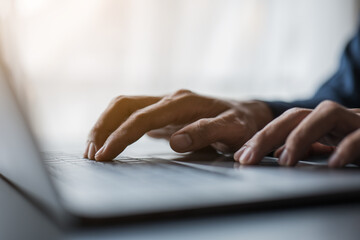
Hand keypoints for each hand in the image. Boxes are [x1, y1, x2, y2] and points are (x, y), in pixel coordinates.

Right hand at [84, 89, 272, 160]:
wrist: (246, 113)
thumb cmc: (242, 124)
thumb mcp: (234, 130)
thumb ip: (207, 132)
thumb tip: (176, 141)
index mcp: (183, 102)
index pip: (142, 117)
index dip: (120, 136)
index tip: (104, 155)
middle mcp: (170, 98)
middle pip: (125, 105)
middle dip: (103, 128)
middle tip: (91, 154)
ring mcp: (165, 102)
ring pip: (125, 107)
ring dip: (105, 125)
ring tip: (94, 149)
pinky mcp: (163, 111)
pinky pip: (132, 113)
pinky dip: (115, 126)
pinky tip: (109, 141)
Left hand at [234, 100, 359, 166]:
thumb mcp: (332, 148)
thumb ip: (309, 148)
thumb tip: (280, 154)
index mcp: (323, 123)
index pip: (287, 122)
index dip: (262, 136)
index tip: (241, 156)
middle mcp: (338, 118)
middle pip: (297, 114)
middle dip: (268, 135)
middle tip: (248, 158)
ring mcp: (359, 122)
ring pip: (327, 114)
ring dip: (301, 136)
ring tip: (285, 161)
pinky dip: (347, 147)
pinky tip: (333, 164)